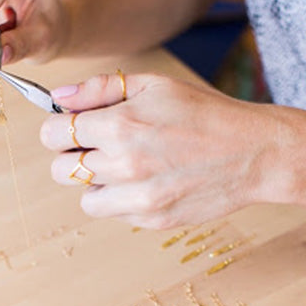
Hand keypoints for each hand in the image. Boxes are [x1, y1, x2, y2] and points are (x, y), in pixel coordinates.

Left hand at [40, 72, 305, 228]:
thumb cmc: (203, 112)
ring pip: (84, 198)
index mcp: (119, 126)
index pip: (52, 134)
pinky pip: (115, 213)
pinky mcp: (152, 220)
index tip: (70, 126)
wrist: (253, 153)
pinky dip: (122, 199)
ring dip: (96, 183)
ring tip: (125, 166)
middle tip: (97, 146)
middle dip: (72, 156)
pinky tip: (149, 180)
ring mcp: (138, 198)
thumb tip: (58, 98)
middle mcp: (123, 166)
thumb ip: (99, 89)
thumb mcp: (153, 85)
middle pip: (60, 171)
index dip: (57, 128)